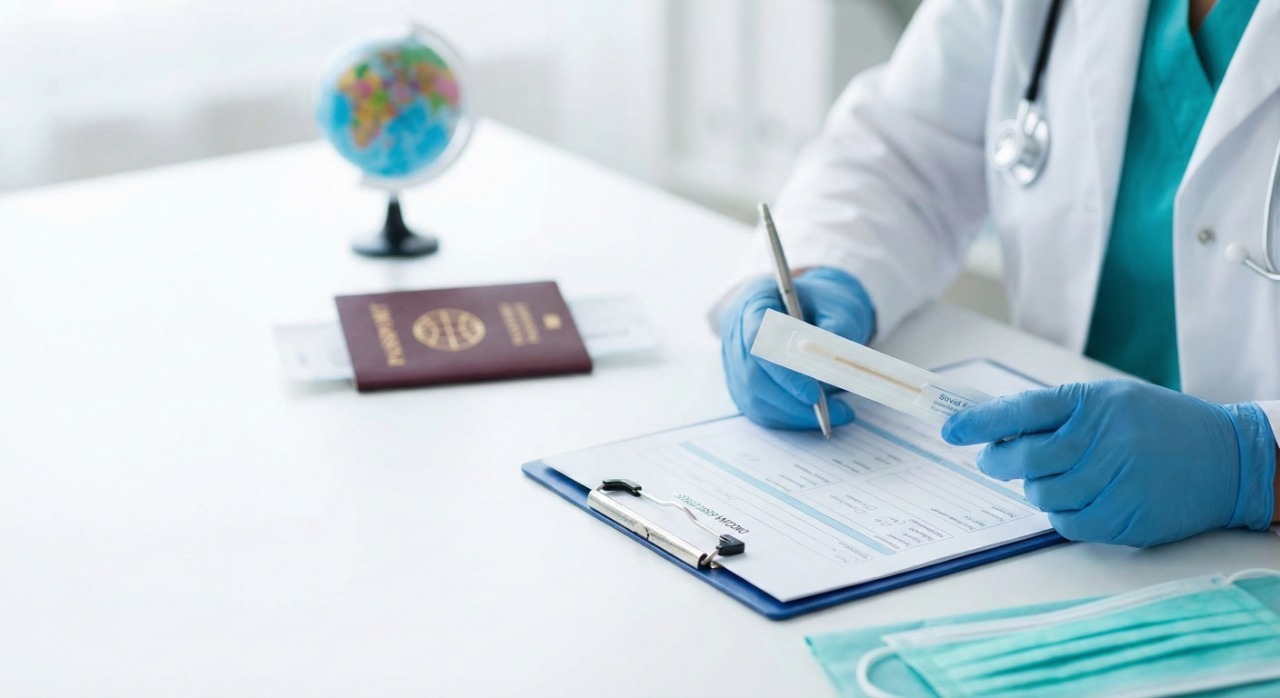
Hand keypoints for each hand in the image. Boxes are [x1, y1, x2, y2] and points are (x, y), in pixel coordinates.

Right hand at [719, 267, 875, 428]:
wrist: (817, 308)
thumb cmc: (826, 304)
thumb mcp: (839, 306)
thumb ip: (838, 329)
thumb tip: (833, 364)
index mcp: (754, 299)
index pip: (757, 338)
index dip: (782, 369)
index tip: (813, 393)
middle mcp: (736, 329)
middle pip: (752, 374)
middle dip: (790, 399)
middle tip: (829, 413)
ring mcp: (734, 358)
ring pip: (753, 396)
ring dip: (791, 413)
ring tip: (831, 417)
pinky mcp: (740, 381)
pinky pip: (757, 407)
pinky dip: (786, 417)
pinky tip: (812, 417)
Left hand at [941, 380, 1276, 546]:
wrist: (1228, 459)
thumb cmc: (1158, 424)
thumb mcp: (1110, 400)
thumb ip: (1058, 413)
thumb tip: (995, 429)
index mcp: (1094, 402)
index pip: (1022, 409)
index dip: (980, 422)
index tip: (950, 429)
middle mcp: (1103, 440)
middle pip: (1025, 458)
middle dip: (998, 461)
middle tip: (992, 461)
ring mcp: (1116, 481)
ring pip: (1043, 494)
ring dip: (1035, 488)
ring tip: (1054, 477)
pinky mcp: (1126, 518)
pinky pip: (1068, 523)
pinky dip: (1062, 514)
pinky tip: (1080, 499)